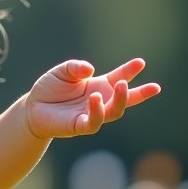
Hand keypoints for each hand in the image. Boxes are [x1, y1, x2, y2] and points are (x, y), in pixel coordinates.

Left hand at [24, 58, 160, 138]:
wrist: (33, 107)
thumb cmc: (50, 88)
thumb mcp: (62, 72)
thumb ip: (75, 67)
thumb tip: (90, 70)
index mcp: (98, 86)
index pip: (119, 78)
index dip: (130, 71)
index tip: (141, 63)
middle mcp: (99, 100)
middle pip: (125, 99)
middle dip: (141, 94)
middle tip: (154, 87)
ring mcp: (91, 114)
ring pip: (114, 112)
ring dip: (120, 100)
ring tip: (120, 85)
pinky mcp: (80, 126)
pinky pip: (94, 122)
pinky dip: (97, 111)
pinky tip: (95, 98)